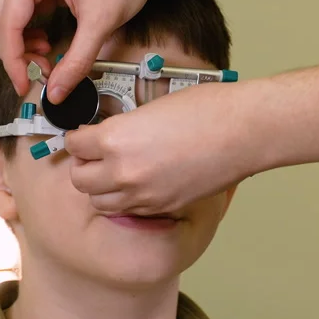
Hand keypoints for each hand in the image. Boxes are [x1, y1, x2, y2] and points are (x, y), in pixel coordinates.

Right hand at [0, 0, 171, 97]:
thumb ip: (76, 62)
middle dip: (15, 55)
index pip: (6, 23)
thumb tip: (56, 91)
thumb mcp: (100, 23)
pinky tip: (45, 45)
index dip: (13, 61)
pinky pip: (20, 13)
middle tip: (37, 77)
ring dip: (20, 46)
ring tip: (46, 61)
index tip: (24, 85)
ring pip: (6, 19)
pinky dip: (27, 35)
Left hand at [65, 81, 259, 213]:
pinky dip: (128, 200)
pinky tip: (141, 183)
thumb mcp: (151, 108)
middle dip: (84, 166)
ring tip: (116, 173)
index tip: (84, 136)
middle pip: (80, 180)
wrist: (244, 132)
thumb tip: (109, 137)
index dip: (78, 138)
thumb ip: (123, 128)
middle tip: (95, 156)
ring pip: (100, 202)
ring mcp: (143, 194)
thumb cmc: (206, 109)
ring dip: (102, 188)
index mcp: (115, 139)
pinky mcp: (163, 207)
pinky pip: (130, 210)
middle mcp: (123, 171)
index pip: (74, 145)